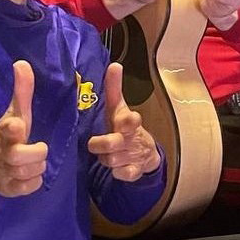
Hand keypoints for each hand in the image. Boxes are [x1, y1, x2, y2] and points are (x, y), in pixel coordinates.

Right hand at [0, 60, 48, 210]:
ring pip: (30, 172)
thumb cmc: (3, 137)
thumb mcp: (14, 114)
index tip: (18, 126)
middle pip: (20, 155)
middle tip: (37, 149)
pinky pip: (31, 187)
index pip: (8, 128)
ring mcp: (4, 172)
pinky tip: (29, 175)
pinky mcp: (8, 189)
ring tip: (32, 161)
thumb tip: (22, 63)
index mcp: (5, 131)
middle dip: (35, 153)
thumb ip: (21, 92)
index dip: (13, 128)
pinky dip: (34, 183)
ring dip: (37, 167)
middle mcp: (3, 151)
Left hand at [87, 63, 160, 180]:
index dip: (130, 120)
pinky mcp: (135, 171)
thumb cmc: (123, 126)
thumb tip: (114, 64)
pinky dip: (118, 173)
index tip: (125, 120)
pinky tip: (116, 169)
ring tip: (103, 155)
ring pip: (114, 160)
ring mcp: (134, 155)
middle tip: (94, 144)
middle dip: (104, 143)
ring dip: (106, 159)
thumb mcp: (118, 108)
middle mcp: (132, 138)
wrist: (144, 153)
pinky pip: (124, 175)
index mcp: (129, 122)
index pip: (133, 120)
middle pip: (116, 142)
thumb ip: (114, 88)